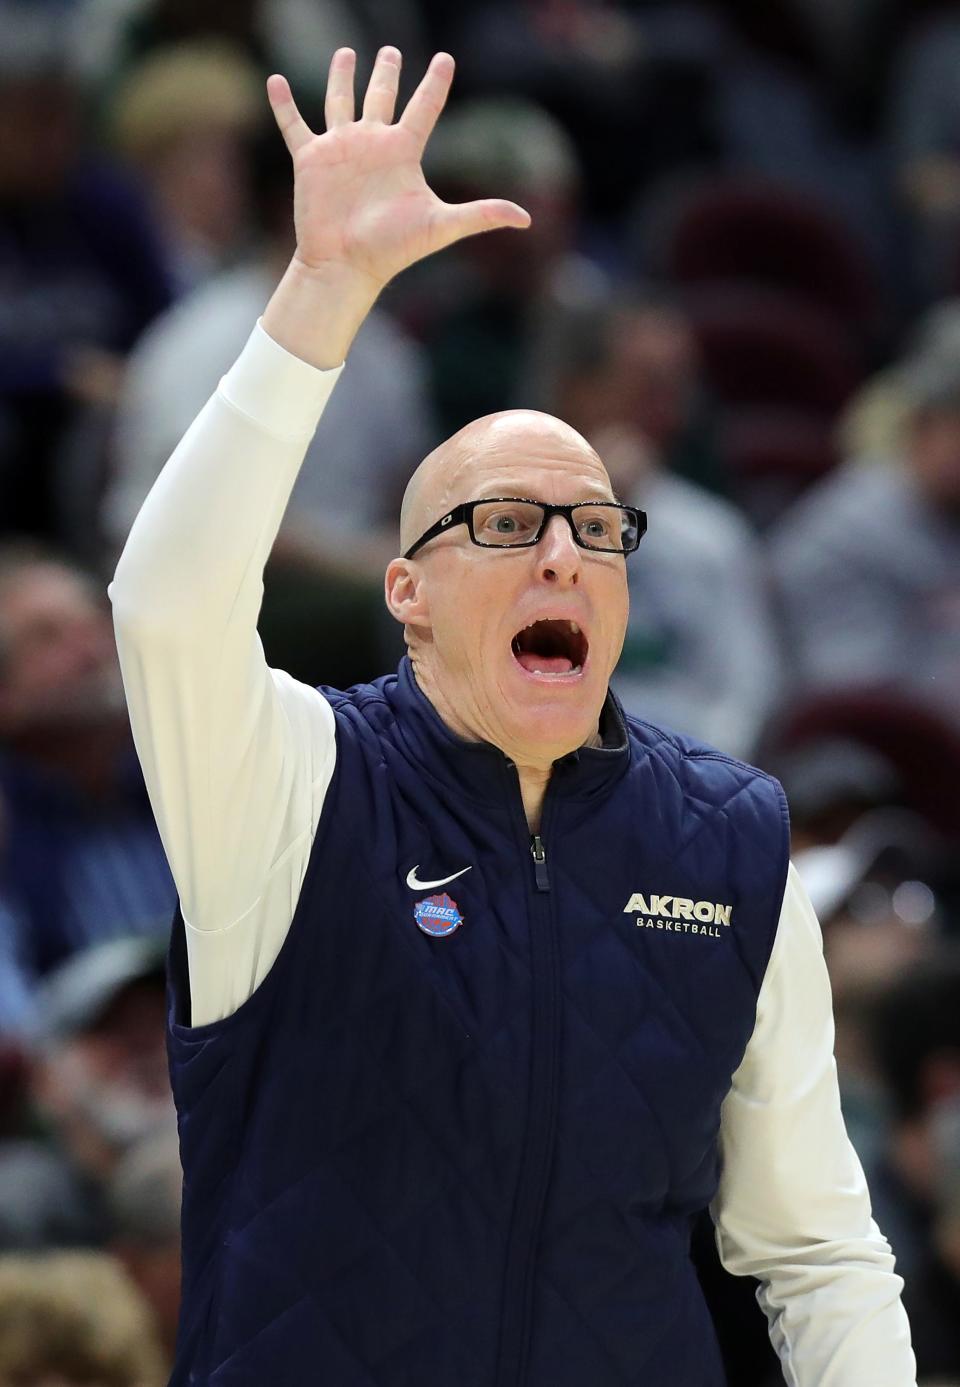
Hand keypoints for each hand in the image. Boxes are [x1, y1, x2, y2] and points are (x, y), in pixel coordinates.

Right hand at [267, 48, 530, 293]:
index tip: (446, 59)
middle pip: (383, 97)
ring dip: (342, 78)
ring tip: (345, 53)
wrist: (346, 266)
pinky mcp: (311, 160)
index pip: (424, 107)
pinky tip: (274, 82)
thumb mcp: (441, 226)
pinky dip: (283, 105)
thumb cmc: (392, 249)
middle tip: (392, 51)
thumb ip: (482, 214)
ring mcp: (340, 149)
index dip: (436, 83)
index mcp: (403, 152)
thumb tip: (527, 219)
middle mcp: (373, 145)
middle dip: (387, 73)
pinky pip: (295, 126)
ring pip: (341, 102)